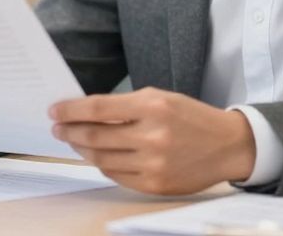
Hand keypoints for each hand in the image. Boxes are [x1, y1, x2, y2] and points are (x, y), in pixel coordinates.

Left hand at [49, 87, 256, 194]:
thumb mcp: (160, 98)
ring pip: (102, 158)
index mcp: (153, 107)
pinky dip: (102, 164)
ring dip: (82, 149)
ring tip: (74, 140)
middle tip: (57, 127)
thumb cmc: (191, 117)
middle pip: (95, 136)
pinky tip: (97, 155)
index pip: (98, 109)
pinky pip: (116, 175)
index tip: (54, 111)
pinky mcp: (155, 184)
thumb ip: (124, 105)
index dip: (70, 110)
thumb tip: (85, 113)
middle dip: (69, 131)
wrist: (228, 145)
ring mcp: (153, 164)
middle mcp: (152, 136)